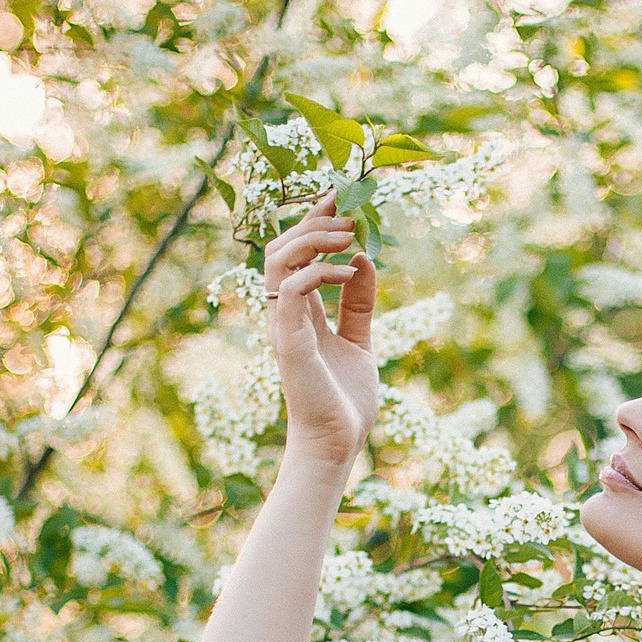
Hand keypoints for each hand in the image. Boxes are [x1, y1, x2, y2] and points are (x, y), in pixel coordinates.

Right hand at [262, 192, 379, 469]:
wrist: (337, 443)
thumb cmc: (344, 399)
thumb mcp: (359, 341)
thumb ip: (358, 304)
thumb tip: (364, 261)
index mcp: (299, 311)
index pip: (296, 253)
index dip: (314, 223)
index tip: (340, 198)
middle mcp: (285, 313)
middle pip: (280, 246)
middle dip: (311, 220)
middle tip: (346, 206)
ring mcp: (284, 325)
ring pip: (277, 260)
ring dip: (313, 239)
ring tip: (349, 232)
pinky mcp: (289, 341)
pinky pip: (292, 290)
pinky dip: (320, 273)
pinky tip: (350, 272)